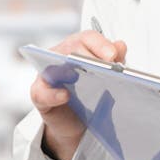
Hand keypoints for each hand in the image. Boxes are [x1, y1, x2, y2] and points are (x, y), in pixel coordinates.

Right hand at [30, 30, 126, 159]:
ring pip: (53, 63)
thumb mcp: (105, 78)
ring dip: (66, 68)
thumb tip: (120, 46)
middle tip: (103, 67)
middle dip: (88, 55)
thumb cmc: (90, 95)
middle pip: (72, 47)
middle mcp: (61, 55)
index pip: (88, 38)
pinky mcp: (39, 93)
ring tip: (78, 75)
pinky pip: (42, 92)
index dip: (101, 44)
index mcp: (79, 47)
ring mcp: (48, 73)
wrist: (76, 122)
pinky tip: (65, 96)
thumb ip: (112, 61)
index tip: (113, 56)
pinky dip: (53, 94)